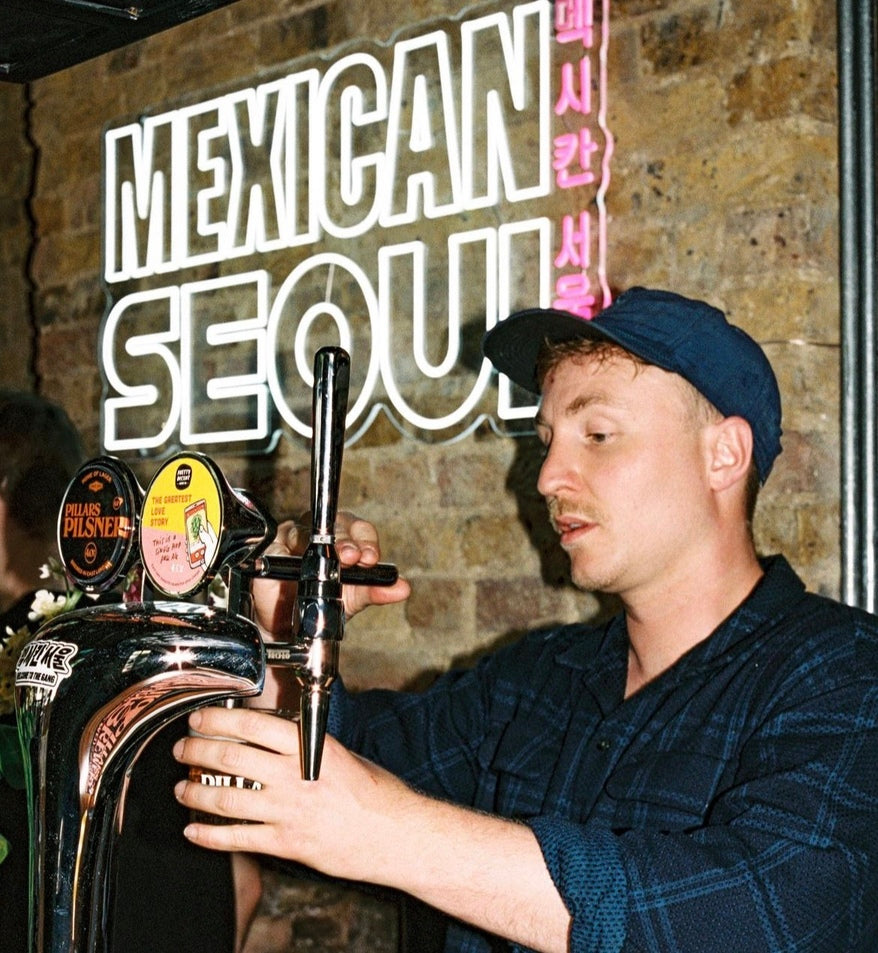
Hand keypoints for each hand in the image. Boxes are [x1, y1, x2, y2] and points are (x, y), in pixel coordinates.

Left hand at [173, 707, 570, 952]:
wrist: (394, 832)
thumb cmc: (373, 790)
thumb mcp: (338, 752)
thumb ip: (303, 745)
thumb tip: (269, 734)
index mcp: (308, 746)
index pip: (252, 725)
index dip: (218, 720)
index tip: (199, 719)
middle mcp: (293, 776)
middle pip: (230, 759)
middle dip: (197, 751)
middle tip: (182, 748)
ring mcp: (287, 811)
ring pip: (225, 799)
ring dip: (195, 792)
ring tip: (182, 787)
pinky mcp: (286, 843)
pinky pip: (237, 839)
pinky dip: (209, 836)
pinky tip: (194, 832)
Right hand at [251, 514, 410, 640]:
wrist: (288, 630)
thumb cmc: (321, 605)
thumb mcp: (353, 600)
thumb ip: (376, 590)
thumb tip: (403, 588)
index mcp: (344, 541)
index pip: (358, 529)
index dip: (366, 540)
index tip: (370, 557)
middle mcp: (320, 534)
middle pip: (335, 523)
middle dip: (347, 541)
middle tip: (355, 558)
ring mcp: (294, 538)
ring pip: (308, 528)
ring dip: (321, 543)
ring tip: (333, 560)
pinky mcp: (270, 548)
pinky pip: (280, 542)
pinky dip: (289, 549)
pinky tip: (296, 561)